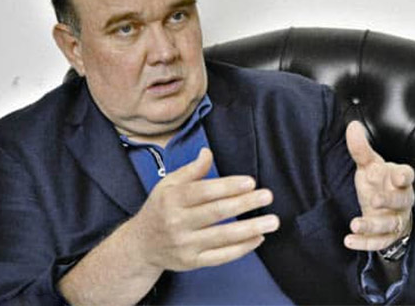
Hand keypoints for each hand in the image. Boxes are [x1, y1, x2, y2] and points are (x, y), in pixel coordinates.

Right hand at [127, 148, 279, 271]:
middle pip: (216, 212)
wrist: (141, 245)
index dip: (228, 186)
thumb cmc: (160, 209)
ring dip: (250, 228)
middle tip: (267, 196)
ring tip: (272, 221)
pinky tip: (258, 238)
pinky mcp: (192, 262)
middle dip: (245, 204)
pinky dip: (242, 248)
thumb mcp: (168, 184)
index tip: (250, 182)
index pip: (204, 191)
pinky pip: (221, 256)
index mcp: (172, 199)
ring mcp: (185, 244)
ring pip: (222, 237)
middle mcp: (177, 222)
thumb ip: (191, 170)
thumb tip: (207, 152)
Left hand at [343, 121, 414, 250]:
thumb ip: (361, 149)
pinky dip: (364, 243)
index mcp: (398, 180)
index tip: (396, 175)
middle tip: (374, 199)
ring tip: (355, 224)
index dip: (403, 176)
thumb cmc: (379, 183)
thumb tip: (352, 125)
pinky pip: (378, 242)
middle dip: (389, 200)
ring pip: (389, 224)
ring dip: (372, 225)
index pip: (407, 176)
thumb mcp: (369, 165)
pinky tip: (348, 241)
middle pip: (401, 201)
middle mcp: (401, 200)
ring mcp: (395, 220)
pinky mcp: (386, 236)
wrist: (388, 211)